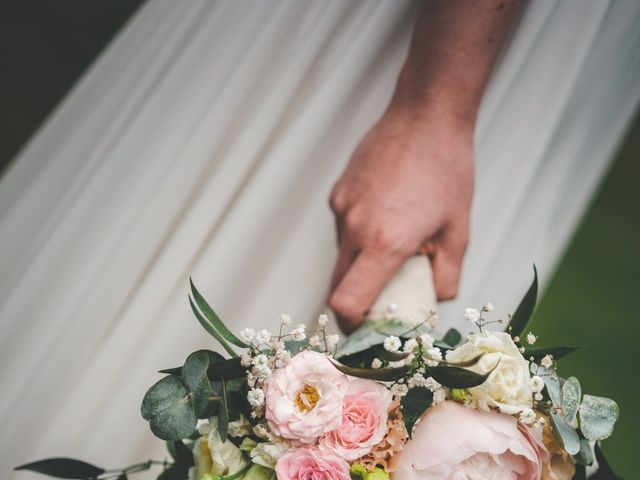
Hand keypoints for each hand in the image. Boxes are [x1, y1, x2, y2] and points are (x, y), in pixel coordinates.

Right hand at [328, 104, 473, 332]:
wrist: (426, 115)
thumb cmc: (447, 170)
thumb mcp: (459, 230)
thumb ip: (446, 275)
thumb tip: (435, 298)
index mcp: (384, 242)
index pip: (346, 301)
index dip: (352, 322)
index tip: (366, 325)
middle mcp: (354, 227)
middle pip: (338, 284)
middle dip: (356, 298)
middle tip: (383, 293)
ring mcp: (342, 207)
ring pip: (342, 254)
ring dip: (361, 262)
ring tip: (393, 239)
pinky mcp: (338, 191)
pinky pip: (342, 226)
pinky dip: (359, 232)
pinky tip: (385, 211)